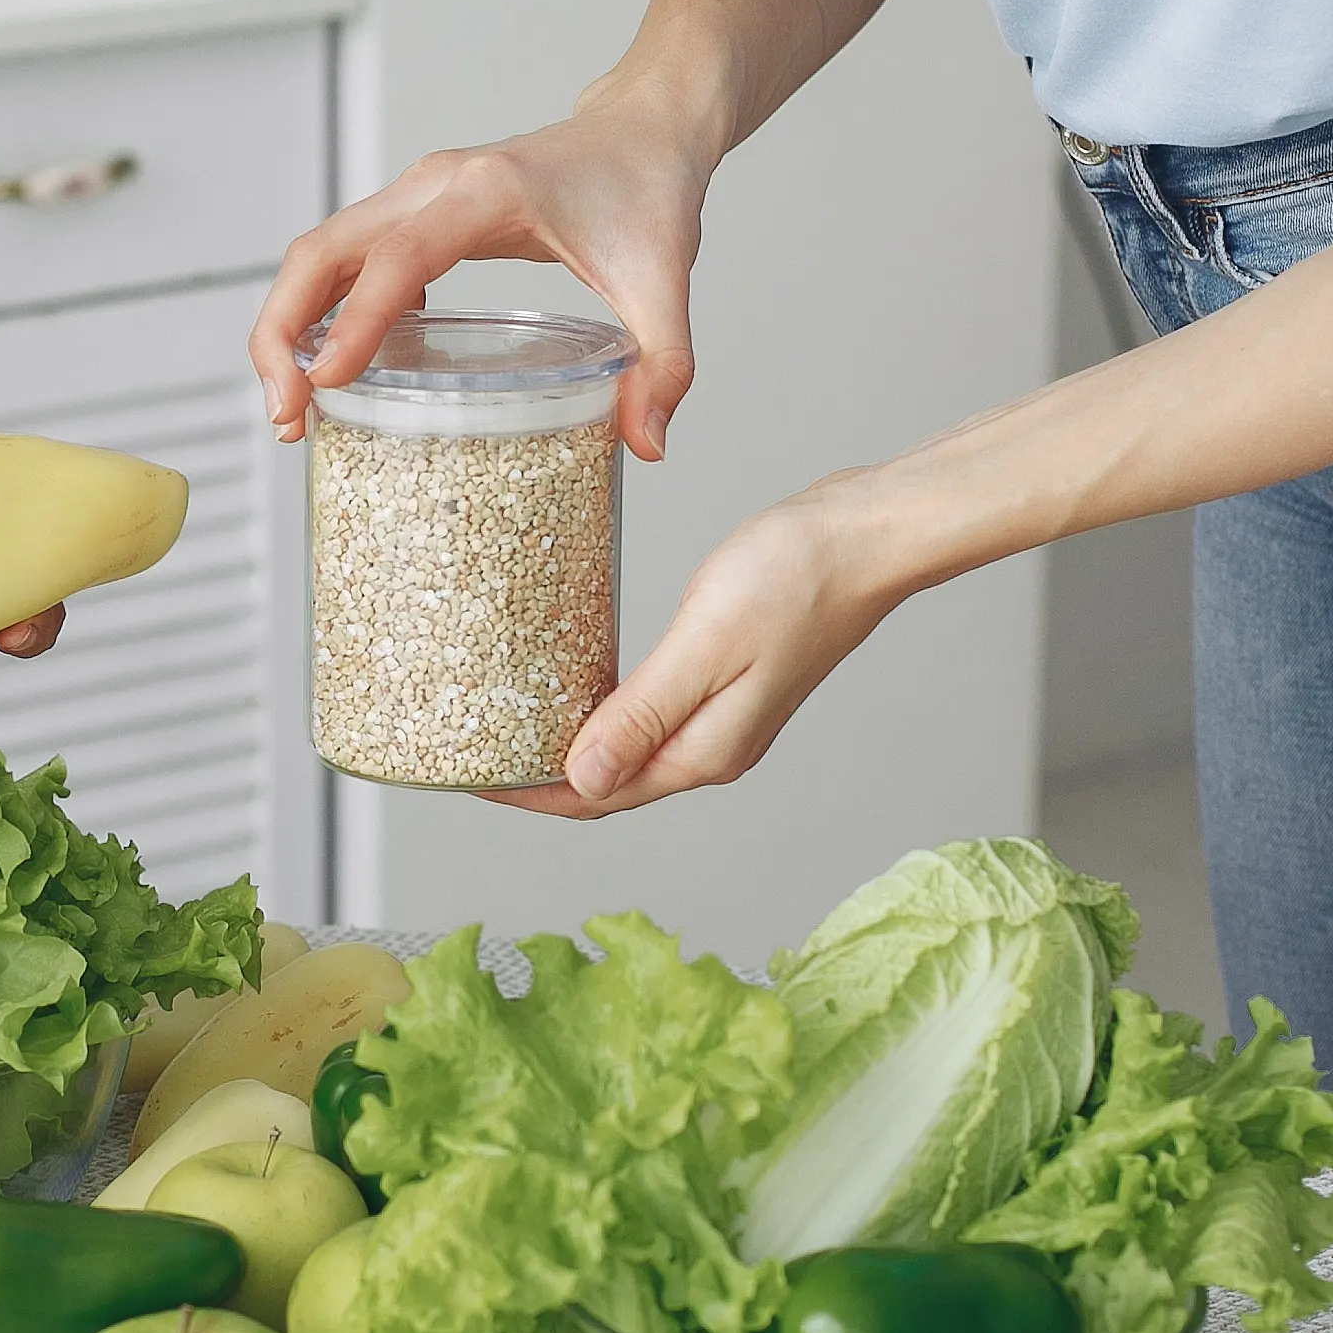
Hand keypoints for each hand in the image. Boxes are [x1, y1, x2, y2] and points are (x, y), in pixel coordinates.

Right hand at [248, 90, 716, 461]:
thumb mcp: (665, 281)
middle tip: (287, 415)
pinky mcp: (415, 215)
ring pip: (318, 256)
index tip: (325, 384)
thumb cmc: (648, 190)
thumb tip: (646, 443)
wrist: (644, 129)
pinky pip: (346, 263)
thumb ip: (666, 365)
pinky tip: (337, 375)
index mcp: (488, 192)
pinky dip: (321, 314)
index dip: (356, 321)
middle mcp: (435, 185)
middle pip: (320, 251)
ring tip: (294, 409)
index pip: (398, 256)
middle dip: (283, 334)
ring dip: (289, 327)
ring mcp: (416, 196)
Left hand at [491, 485, 902, 817]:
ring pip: (625, 750)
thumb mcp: (706, 644)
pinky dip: (600, 710)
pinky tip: (571, 682)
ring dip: (565, 743)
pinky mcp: (727, 681)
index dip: (525, 793)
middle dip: (535, 776)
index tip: (464, 775)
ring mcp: (723, 718)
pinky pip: (646, 714)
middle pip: (606, 784)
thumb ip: (643, 714)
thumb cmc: (797, 576)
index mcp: (704, 751)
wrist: (868, 536)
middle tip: (468, 746)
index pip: (596, 797)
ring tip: (503, 718)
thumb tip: (583, 779)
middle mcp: (712, 748)